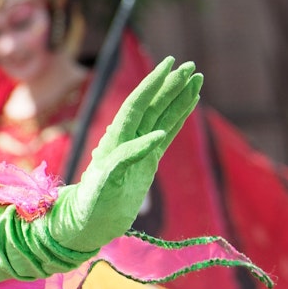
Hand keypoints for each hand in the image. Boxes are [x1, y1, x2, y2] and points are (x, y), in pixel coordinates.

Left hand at [44, 58, 201, 252]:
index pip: (137, 104)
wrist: (91, 223)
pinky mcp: (149, 160)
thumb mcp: (108, 182)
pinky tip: (190, 103)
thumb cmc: (93, 204)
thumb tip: (159, 136)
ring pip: (162, 116)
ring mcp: (139, 148)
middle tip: (191, 66)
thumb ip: (130, 157)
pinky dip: (179, 117)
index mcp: (115, 138)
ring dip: (179, 97)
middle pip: (152, 105)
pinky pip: (168, 132)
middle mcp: (126, 138)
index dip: (153, 84)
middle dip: (171, 85)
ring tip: (197, 78)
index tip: (169, 65)